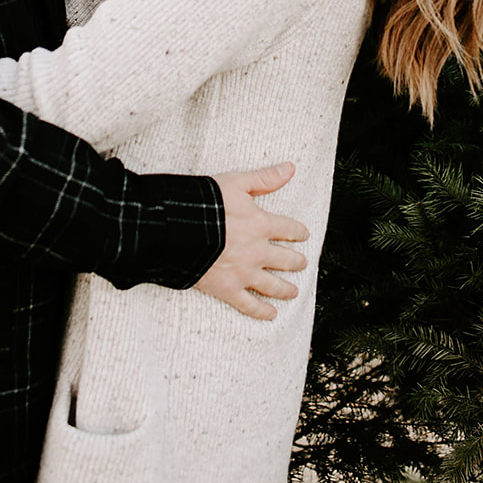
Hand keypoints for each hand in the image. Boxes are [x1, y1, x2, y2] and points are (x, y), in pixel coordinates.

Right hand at [195, 163, 307, 320]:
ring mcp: (244, 273)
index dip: (298, 231)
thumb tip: (290, 168)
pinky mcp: (228, 289)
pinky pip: (249, 305)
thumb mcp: (236, 183)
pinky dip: (262, 311)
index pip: (288, 228)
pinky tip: (271, 314)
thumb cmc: (205, 202)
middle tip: (302, 264)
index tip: (304, 235)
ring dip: (285, 289)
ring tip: (294, 292)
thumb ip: (265, 178)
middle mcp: (257, 251)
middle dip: (296, 261)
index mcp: (260, 224)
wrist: (178, 229)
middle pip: (284, 259)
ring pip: (272, 285)